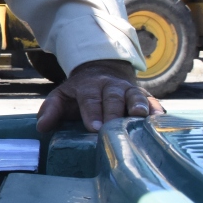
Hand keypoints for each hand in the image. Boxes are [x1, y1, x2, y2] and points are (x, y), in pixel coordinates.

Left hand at [36, 59, 163, 132]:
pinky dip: (156, 109)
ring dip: (139, 106)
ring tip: (141, 117)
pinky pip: (153, 101)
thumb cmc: (80, 92)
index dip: (92, 113)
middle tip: (114, 127)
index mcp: (89, 86)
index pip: (89, 99)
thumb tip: (41, 127)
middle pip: (114, 98)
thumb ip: (50, 110)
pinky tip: (160, 119)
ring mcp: (130, 90)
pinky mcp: (145, 96)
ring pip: (135, 96)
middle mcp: (111, 86)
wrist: (103, 74)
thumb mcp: (61, 96)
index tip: (93, 128)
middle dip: (114, 112)